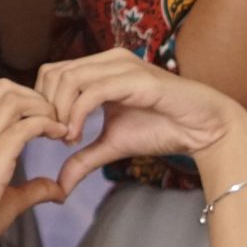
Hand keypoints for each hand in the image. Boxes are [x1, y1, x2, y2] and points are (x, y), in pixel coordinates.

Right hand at [0, 79, 68, 246]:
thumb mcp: (5, 201)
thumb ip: (31, 189)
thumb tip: (58, 189)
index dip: (25, 99)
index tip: (46, 121)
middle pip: (4, 89)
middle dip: (38, 97)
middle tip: (58, 122)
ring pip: (13, 100)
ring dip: (44, 108)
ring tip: (60, 129)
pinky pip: (24, 127)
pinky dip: (47, 125)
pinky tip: (60, 138)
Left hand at [37, 49, 246, 192]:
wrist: (205, 129)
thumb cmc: (162, 130)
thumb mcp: (112, 145)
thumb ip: (83, 159)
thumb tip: (59, 186)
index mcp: (99, 68)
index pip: (51, 73)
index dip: (42, 102)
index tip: (49, 134)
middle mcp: (108, 60)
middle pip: (53, 73)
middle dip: (46, 107)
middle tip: (54, 137)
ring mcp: (122, 66)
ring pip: (69, 79)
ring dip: (59, 111)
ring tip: (67, 138)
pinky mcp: (135, 78)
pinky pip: (92, 91)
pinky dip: (76, 114)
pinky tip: (77, 136)